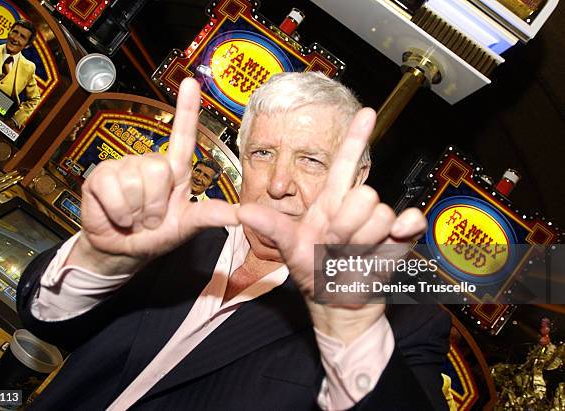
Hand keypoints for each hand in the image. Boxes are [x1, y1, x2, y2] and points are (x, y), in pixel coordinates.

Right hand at [70, 79, 238, 273]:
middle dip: (157, 204)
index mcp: (175, 171)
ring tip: (135, 218)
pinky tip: (118, 216)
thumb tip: (240, 214)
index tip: (191, 82)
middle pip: (159, 169)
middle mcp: (150, 163)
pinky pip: (113, 189)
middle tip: (152, 218)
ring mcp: (124, 167)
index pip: (183, 136)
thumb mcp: (187, 226)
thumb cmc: (156, 235)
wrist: (123, 251)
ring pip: (136, 181)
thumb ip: (210, 216)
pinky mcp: (101, 176)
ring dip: (138, 211)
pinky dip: (119, 212)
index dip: (187, 109)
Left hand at [238, 108, 426, 343]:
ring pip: (380, 214)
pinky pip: (410, 223)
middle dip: (346, 226)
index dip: (355, 138)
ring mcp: (378, 222)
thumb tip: (242, 211)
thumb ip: (271, 227)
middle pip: (363, 195)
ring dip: (362, 242)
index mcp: (330, 202)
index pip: (344, 164)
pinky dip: (404, 230)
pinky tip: (392, 239)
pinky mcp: (398, 239)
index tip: (366, 112)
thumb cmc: (313, 273)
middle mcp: (355, 208)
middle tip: (334, 245)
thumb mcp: (288, 249)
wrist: (338, 303)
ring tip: (350, 255)